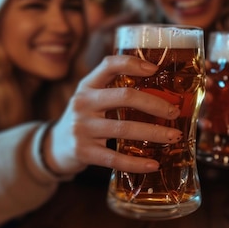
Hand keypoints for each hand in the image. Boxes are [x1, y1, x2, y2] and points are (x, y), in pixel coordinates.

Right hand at [44, 55, 182, 174]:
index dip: (133, 64)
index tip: (156, 69)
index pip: (109, 65)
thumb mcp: (93, 98)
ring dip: (154, 133)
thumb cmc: (85, 118)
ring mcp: (81, 128)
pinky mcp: (83, 152)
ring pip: (124, 129)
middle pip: (124, 96)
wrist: (54, 147)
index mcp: (87, 85)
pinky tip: (153, 164)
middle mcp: (83, 103)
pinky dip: (136, 163)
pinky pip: (114, 158)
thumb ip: (115, 89)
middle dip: (155, 104)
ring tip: (174, 136)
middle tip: (174, 112)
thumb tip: (161, 87)